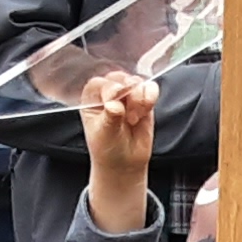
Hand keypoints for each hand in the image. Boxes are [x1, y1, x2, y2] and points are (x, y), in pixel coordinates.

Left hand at [80, 71, 158, 232]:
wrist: (124, 163)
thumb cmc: (107, 149)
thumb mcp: (104, 134)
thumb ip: (110, 117)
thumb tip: (115, 105)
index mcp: (91, 98)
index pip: (99, 83)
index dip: (109, 90)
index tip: (115, 103)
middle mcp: (108, 92)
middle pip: (119, 78)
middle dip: (126, 94)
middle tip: (127, 115)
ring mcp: (127, 94)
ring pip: (136, 81)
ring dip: (139, 98)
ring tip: (134, 119)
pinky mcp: (143, 99)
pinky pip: (150, 88)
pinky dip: (150, 97)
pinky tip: (144, 113)